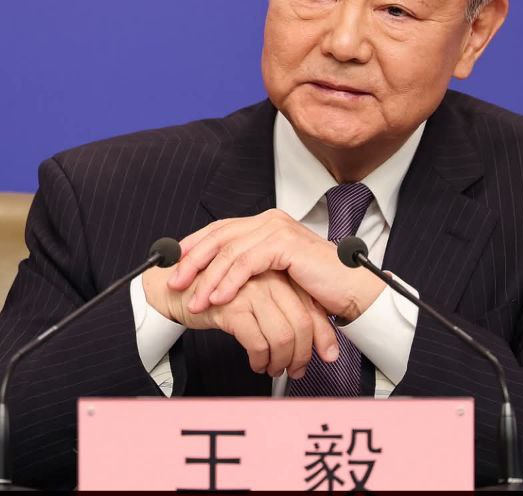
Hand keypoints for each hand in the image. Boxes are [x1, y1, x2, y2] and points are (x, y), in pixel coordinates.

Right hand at [143, 266, 338, 377]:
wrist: (174, 288)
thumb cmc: (216, 293)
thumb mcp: (257, 295)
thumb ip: (283, 307)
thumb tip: (313, 338)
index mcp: (279, 272)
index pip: (311, 306)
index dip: (322, 334)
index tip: (327, 355)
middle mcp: (269, 277)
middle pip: (301, 323)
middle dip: (303, 354)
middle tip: (297, 370)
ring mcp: (251, 289)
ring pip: (283, 335)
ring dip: (281, 361)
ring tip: (275, 369)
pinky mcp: (233, 305)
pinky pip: (258, 342)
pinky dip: (261, 360)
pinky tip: (257, 364)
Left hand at [168, 209, 383, 321]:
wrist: (350, 291)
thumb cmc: (317, 287)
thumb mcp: (275, 276)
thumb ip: (251, 270)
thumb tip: (215, 278)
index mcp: (266, 224)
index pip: (220, 230)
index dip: (193, 246)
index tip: (171, 264)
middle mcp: (270, 221)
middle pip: (219, 236)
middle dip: (192, 261)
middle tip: (173, 282)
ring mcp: (278, 229)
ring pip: (229, 252)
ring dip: (207, 278)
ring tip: (194, 301)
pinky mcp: (285, 244)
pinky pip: (247, 263)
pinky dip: (228, 282)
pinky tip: (217, 299)